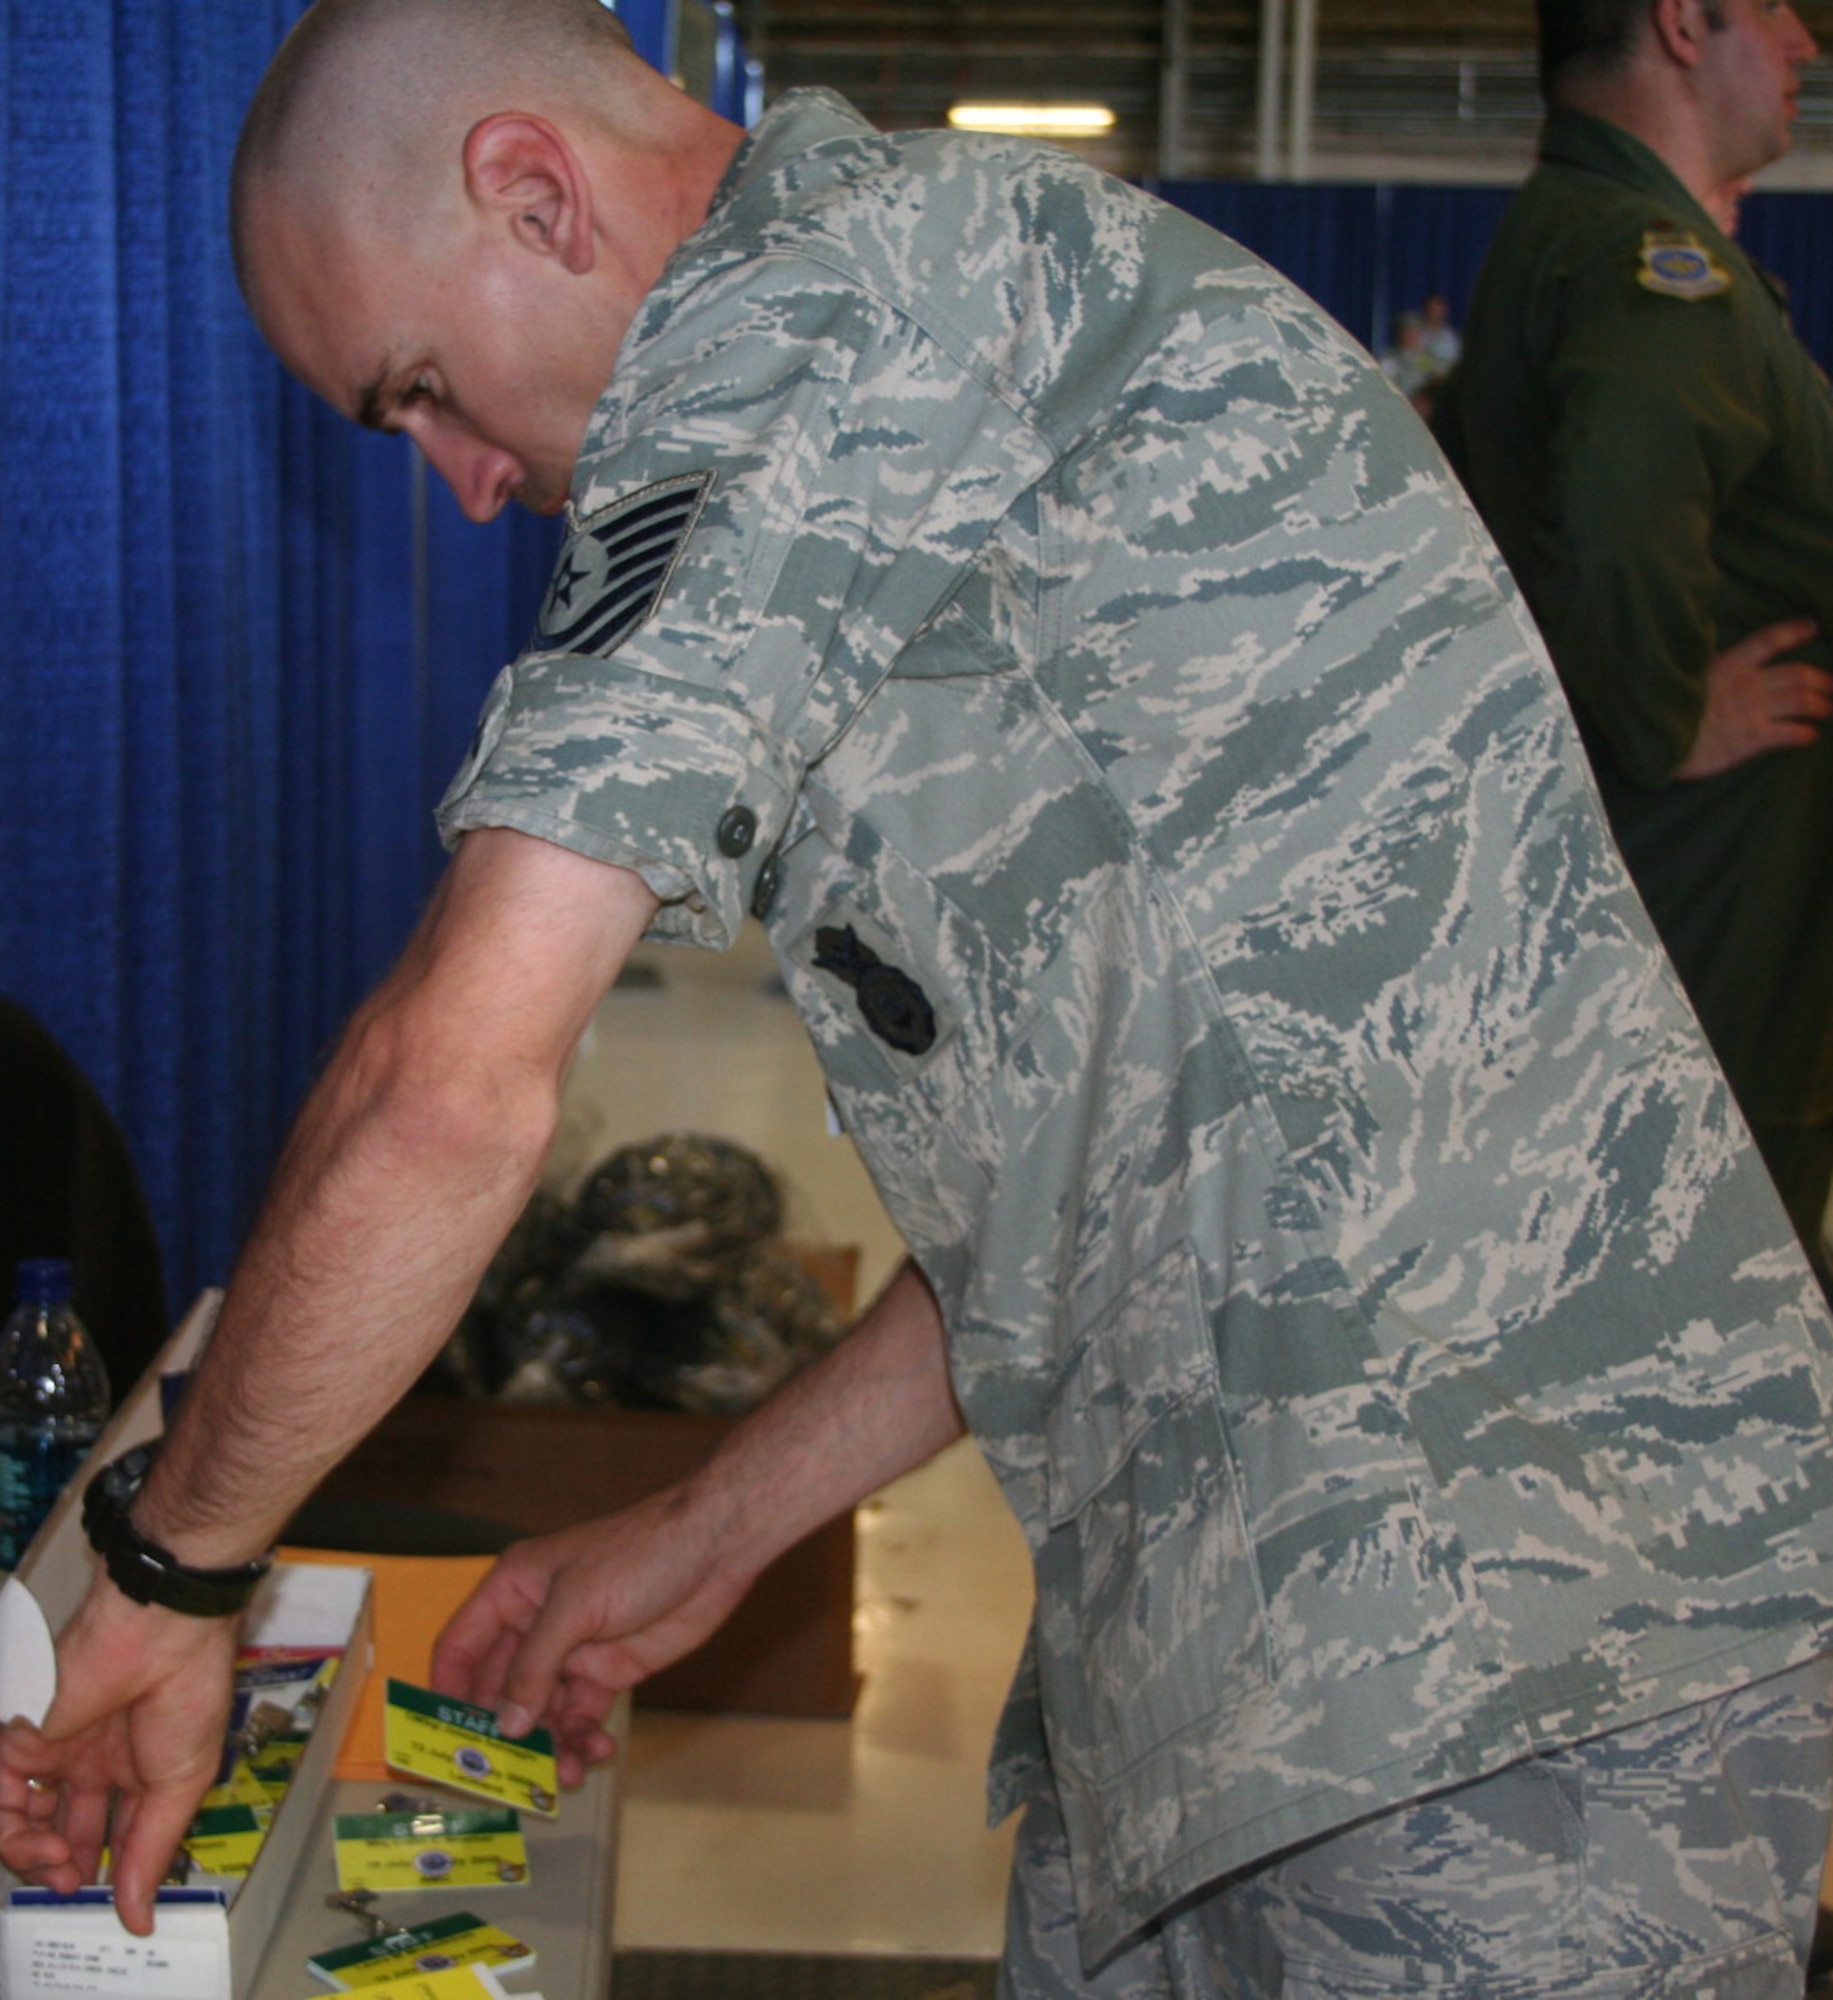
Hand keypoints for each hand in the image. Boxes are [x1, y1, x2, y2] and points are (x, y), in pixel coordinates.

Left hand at [0, 1581, 237, 1935]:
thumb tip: (140, 1916)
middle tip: (72, 1881)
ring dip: (32, 1855)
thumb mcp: (183, 1784)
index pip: (105, 1831)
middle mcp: (89, 1761)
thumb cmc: (189, 1696)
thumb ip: (152, 1851)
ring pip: (20, 1821)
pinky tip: (43, 1840)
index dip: (102, 1867)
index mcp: (134, 1766)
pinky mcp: (22, 1740)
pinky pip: (0, 1796)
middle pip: (56, 1831)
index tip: (106, 1896)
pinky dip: (11, 1830)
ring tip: (56, 1862)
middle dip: (61, 1866)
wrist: (161, 1637)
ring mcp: (54, 1750)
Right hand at [431, 1490, 752, 1784]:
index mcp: (513, 1590)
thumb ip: (534, 1665)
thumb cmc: (638, 1555)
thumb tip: (503, 1724)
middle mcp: (534, 1624)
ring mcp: (571, 1651)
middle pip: (499, 1690)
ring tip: (565, 1774)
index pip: (462, 1646)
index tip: (440, 1741)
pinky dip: (581, 1738)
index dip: (446, 1691)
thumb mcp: (576, 1605)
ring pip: (540, 1712)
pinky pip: (579, 1716)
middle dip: (501, 1733)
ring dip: (547, 1744)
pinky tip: (595, 1753)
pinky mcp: (606, 1672)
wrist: (714, 1549)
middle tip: (504, 1779)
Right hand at [1678, 616, 1830, 777]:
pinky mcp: (1753, 738)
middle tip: (1832, 685)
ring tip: (1828, 709)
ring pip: (1802, 701)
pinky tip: (1810, 735)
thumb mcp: (1684, 676)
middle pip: (1797, 674)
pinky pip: (1790, 733)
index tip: (1812, 626)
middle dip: (1821, 679)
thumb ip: (1708, 669)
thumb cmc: (1666, 710)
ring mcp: (1753, 711)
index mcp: (1729, 664)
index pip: (1769, 640)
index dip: (1794, 631)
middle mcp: (1747, 684)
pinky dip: (1805, 734)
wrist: (1659, 742)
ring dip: (1821, 705)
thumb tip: (1715, 663)